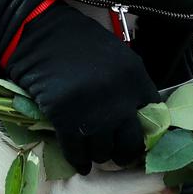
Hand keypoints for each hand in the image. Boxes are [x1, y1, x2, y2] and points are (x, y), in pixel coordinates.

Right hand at [0, 0, 159, 174]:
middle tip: (114, 153)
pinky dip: (78, 159)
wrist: (38, 32)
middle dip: (122, 152)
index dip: (145, 130)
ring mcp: (93, 110)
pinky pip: (76, 151)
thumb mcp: (115, 55)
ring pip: (103, 151)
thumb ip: (127, 84)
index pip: (154, 116)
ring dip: (97, 153)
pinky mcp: (66, 119)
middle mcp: (120, 97)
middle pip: (131, 142)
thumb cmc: (76, 41)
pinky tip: (79, 161)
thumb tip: (134, 117)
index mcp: (135, 77)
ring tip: (91, 150)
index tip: (136, 136)